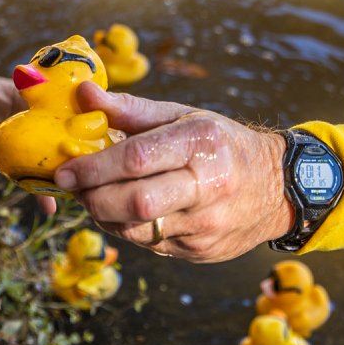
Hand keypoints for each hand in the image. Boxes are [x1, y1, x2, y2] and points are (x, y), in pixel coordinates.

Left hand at [52, 84, 292, 261]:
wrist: (278, 188)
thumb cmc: (220, 144)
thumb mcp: (183, 117)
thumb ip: (130, 110)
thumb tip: (83, 94)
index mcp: (201, 143)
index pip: (137, 158)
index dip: (93, 167)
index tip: (65, 169)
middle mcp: (208, 186)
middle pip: (136, 202)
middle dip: (94, 197)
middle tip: (74, 188)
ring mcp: (206, 224)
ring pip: (138, 230)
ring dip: (104, 216)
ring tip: (95, 197)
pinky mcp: (201, 251)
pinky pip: (150, 245)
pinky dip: (126, 229)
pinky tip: (121, 212)